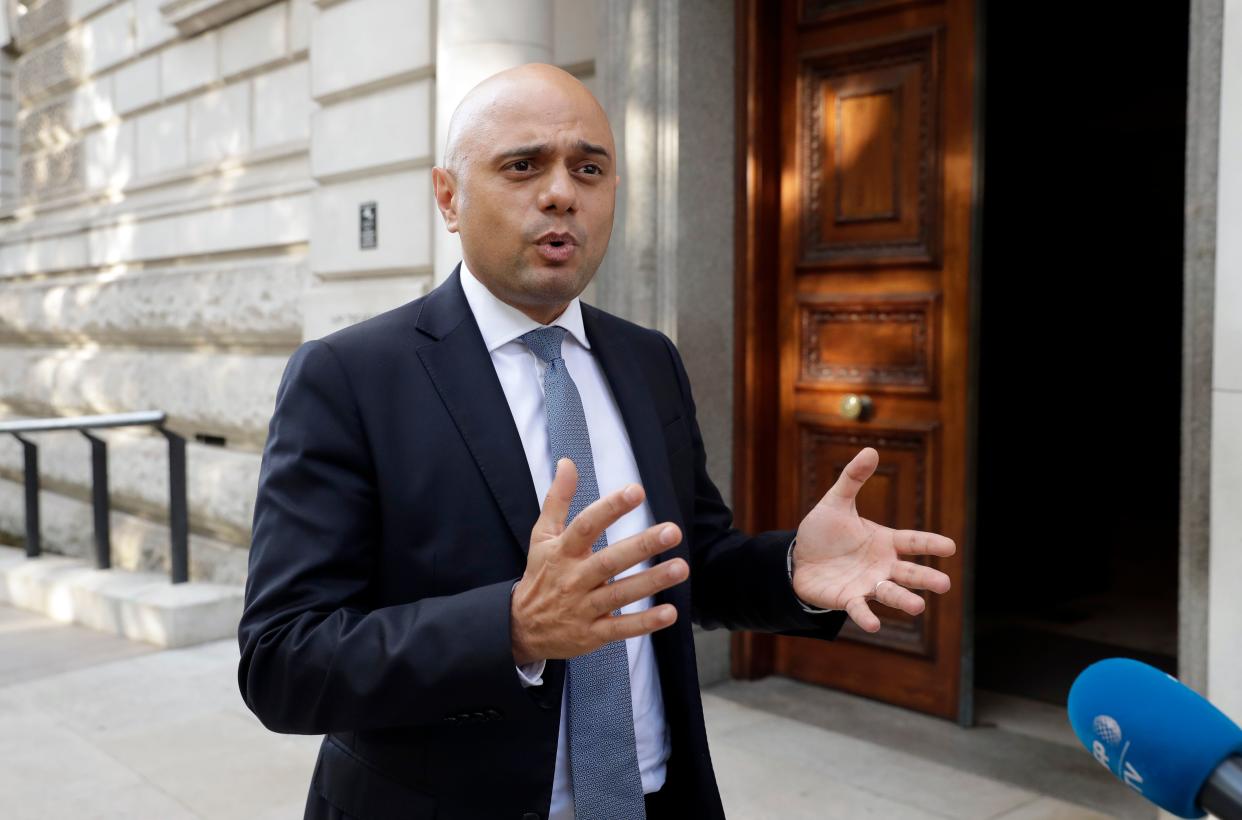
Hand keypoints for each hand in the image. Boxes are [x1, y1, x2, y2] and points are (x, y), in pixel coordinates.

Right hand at [510, 458, 687, 664]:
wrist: (521, 628)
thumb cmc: (541, 575)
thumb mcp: (542, 536)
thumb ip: (557, 499)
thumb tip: (567, 462)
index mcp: (562, 552)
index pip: (586, 525)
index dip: (610, 508)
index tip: (636, 490)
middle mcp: (573, 579)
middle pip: (609, 561)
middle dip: (641, 545)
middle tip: (672, 531)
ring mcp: (583, 608)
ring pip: (620, 594)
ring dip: (651, 582)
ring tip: (681, 567)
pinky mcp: (592, 634)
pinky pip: (621, 629)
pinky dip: (645, 622)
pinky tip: (670, 613)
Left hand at [791, 447, 954, 632]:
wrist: (797, 559)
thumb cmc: (822, 532)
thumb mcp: (836, 502)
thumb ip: (853, 479)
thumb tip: (871, 450)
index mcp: (885, 541)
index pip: (912, 541)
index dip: (930, 544)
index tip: (950, 547)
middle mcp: (882, 565)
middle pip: (909, 572)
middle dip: (925, 578)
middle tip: (945, 585)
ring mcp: (867, 584)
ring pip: (890, 593)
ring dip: (904, 600)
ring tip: (918, 608)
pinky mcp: (848, 599)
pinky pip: (860, 608)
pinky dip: (866, 616)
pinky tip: (873, 626)